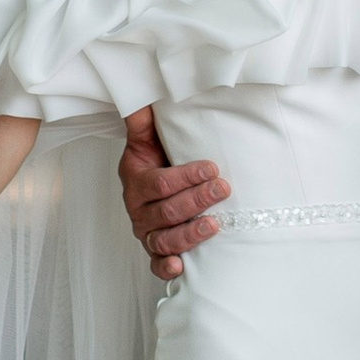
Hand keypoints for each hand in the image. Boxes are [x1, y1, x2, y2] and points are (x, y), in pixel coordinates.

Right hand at [121, 104, 226, 281]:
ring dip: (190, 234)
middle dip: (197, 200)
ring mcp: (147, 233)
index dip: (186, 177)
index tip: (212, 168)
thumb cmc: (158, 160)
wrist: (156, 184)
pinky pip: (156, 265)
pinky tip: (181, 267)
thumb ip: (143, 118)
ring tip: (215, 225)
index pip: (160, 183)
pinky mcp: (156, 252)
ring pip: (165, 239)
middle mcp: (139, 210)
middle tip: (224, 189)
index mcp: (136, 180)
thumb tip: (142, 90)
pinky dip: (166, 268)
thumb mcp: (148, 138)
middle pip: (166, 211)